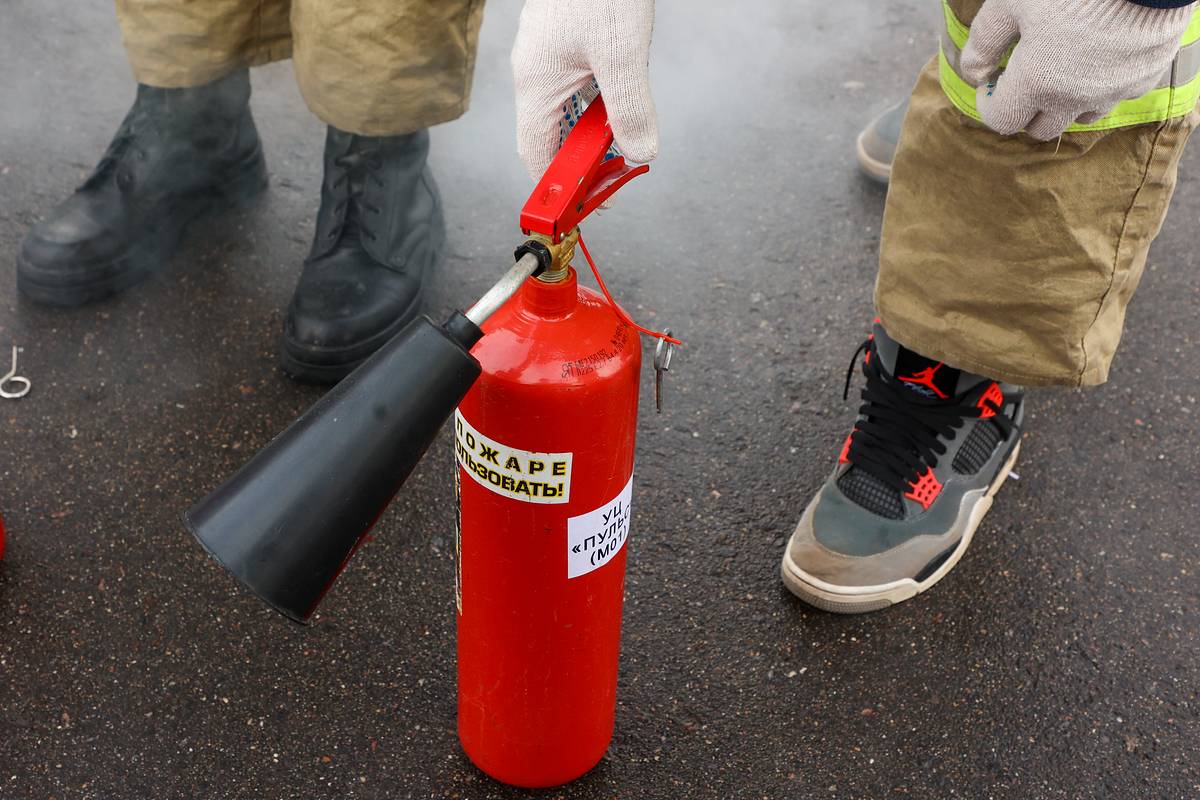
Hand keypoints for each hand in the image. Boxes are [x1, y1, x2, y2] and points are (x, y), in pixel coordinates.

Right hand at [512, 0, 657, 178]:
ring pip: (564, 107)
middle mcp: (534, 71)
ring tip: (620, 143)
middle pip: (550, 133)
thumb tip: (639, 151)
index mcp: (536, 82)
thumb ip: (630, 108)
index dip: (559, 185)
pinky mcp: (562, 37)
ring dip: (589, 130)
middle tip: (613, 175)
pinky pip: (572, 83)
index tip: (588, 202)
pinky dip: (594, 101)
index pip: (536, 153)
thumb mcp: (622, 53)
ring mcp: (545, 53)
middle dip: (580, 159)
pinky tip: (616, 100)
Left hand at [960, 0, 1192, 139]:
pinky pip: (1115, 97)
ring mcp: (1111, 92)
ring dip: (1065, 103)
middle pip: (1041, 129)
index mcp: (1036, 83)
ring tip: (1062, 69)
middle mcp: (1073, 98)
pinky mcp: (1143, 79)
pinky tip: (1098, 58)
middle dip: (1025, 110)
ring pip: (1080, 118)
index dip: (989, 103)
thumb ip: (984, 42)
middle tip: (1024, 78)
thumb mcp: (1011, 3)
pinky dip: (1101, 87)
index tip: (991, 83)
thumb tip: (974, 74)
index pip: (1001, 120)